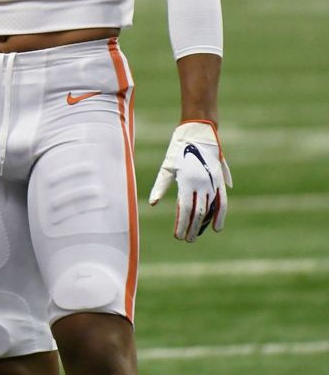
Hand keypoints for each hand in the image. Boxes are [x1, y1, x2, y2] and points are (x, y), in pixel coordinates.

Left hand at [149, 119, 231, 241]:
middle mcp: (201, 184)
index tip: (177, 236)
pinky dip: (220, 215)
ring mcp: (212, 183)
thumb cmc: (178, 150)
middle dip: (191, 228)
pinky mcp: (219, 181)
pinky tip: (216, 227)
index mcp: (187, 181)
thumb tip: (153, 203)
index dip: (181, 224)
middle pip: (197, 213)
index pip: (184, 209)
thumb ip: (160, 186)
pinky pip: (222, 202)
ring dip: (203, 224)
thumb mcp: (167, 167)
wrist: (199, 134)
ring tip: (196, 235)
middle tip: (186, 240)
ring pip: (209, 210)